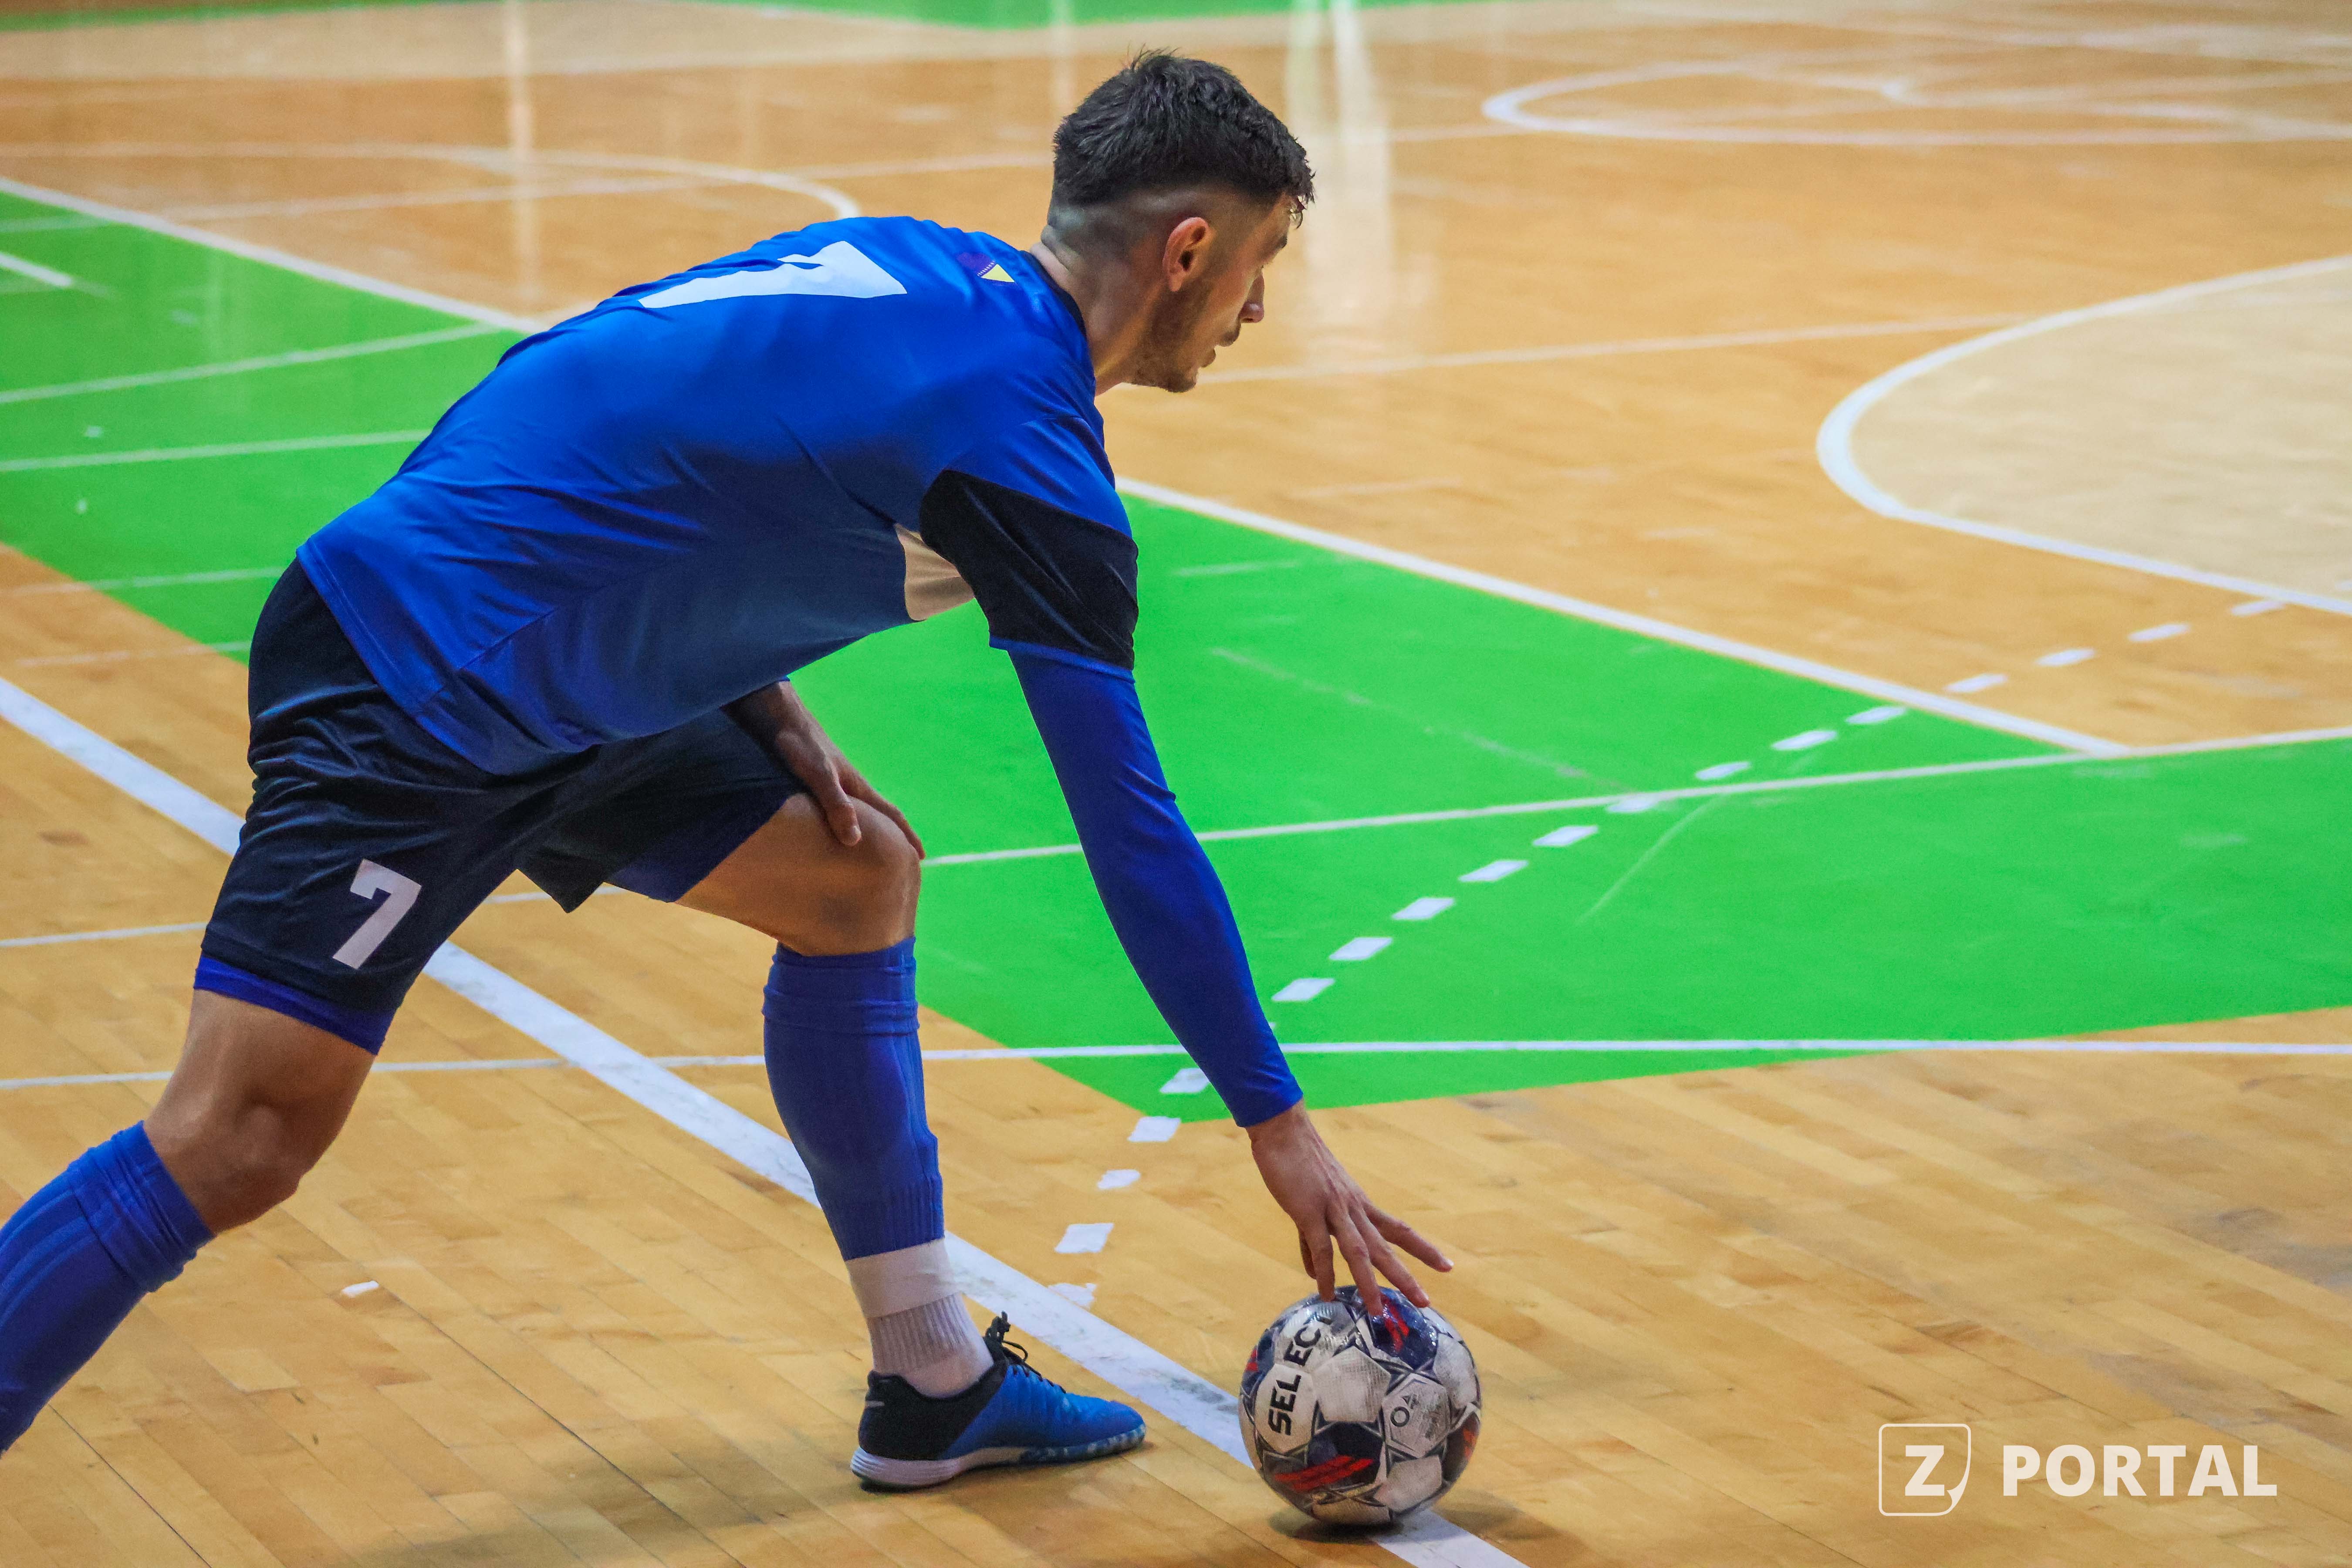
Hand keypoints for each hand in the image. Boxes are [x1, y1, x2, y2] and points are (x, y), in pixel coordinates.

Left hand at [729, 683, 924, 857]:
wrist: (778, 717)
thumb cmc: (799, 744)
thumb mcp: (819, 776)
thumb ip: (837, 805)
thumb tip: (856, 841)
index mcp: (857, 787)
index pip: (890, 814)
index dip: (906, 835)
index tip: (921, 856)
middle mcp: (849, 786)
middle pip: (879, 814)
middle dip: (892, 836)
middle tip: (901, 859)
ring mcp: (833, 782)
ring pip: (858, 811)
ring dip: (869, 829)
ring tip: (870, 849)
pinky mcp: (814, 781)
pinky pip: (837, 808)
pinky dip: (844, 822)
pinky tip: (832, 829)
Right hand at [1247, 1102, 1450, 1310]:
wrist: (1284, 1131)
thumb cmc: (1299, 1163)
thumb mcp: (1314, 1202)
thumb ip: (1314, 1238)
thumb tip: (1314, 1271)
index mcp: (1359, 1204)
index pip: (1398, 1230)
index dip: (1423, 1249)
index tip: (1447, 1267)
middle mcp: (1353, 1208)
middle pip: (1386, 1246)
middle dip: (1406, 1276)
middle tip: (1426, 1302)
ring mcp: (1333, 1209)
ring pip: (1358, 1251)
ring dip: (1368, 1283)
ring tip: (1377, 1310)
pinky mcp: (1308, 1209)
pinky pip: (1321, 1246)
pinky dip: (1324, 1272)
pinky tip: (1326, 1292)